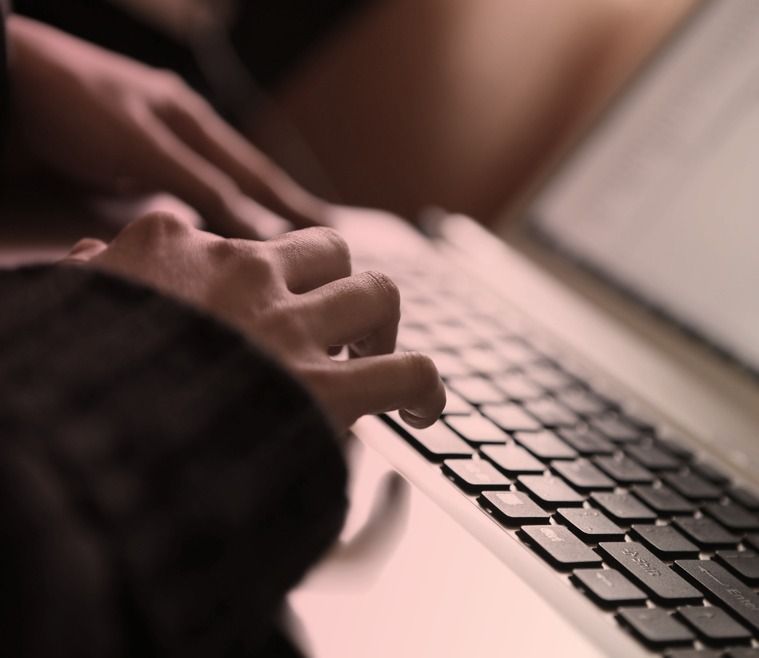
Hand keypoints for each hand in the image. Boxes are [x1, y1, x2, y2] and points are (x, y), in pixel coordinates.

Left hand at [8, 16, 327, 237]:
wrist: (4, 84)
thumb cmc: (72, 105)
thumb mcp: (146, 147)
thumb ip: (203, 187)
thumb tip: (260, 230)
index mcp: (193, 121)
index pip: (257, 175)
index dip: (294, 204)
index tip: (329, 228)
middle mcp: (180, 134)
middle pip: (242, 180)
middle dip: (278, 208)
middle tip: (315, 233)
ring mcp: (153, 148)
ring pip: (213, 191)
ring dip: (242, 215)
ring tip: (273, 238)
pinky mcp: (124, 164)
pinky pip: (180, 196)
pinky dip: (204, 217)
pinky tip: (211, 230)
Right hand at [64, 213, 444, 430]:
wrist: (81, 444)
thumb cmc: (68, 380)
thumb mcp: (68, 308)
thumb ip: (90, 277)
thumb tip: (89, 255)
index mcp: (171, 248)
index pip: (237, 238)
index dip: (257, 275)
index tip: (258, 304)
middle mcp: (240, 273)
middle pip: (325, 249)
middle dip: (338, 283)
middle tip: (334, 325)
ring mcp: (287, 326)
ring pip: (376, 293)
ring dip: (382, 324)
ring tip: (376, 355)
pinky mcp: (324, 389)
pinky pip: (407, 371)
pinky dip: (426, 387)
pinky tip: (424, 409)